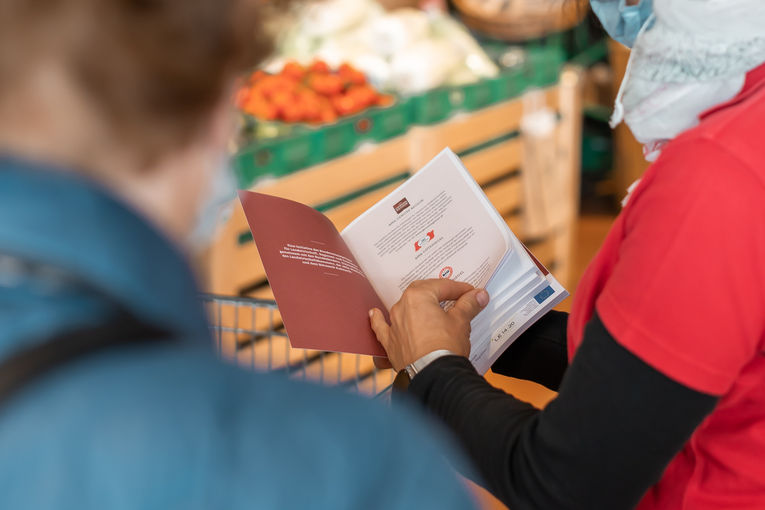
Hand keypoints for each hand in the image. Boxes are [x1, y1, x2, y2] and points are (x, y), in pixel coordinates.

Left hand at [368, 279, 489, 370]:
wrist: (433, 376)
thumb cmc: (445, 348)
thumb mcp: (461, 322)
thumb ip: (468, 305)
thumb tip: (478, 296)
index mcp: (418, 296)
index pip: (443, 286)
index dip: (460, 289)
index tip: (471, 294)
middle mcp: (401, 307)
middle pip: (422, 293)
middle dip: (439, 294)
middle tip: (455, 298)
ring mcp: (394, 325)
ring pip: (403, 308)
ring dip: (416, 306)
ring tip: (427, 307)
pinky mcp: (390, 342)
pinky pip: (382, 327)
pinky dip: (379, 320)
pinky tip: (375, 314)